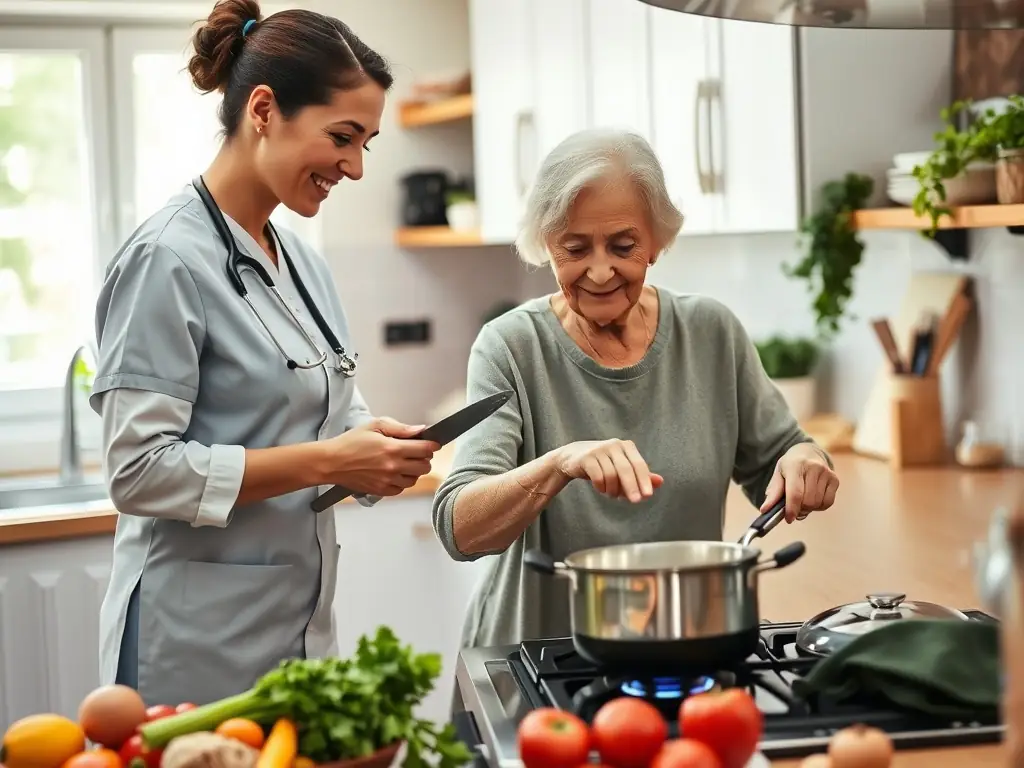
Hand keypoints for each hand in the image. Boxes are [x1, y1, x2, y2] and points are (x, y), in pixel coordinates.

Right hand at [325, 417, 439, 496]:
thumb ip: (400, 428)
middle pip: (425, 466)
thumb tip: (420, 429)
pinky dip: (402, 482)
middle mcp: (393, 467)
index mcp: (393, 448)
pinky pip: (401, 489)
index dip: (432, 445)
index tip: (432, 443)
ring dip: (414, 471)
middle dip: (424, 458)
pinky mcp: (381, 491)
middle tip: (417, 452)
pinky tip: (395, 473)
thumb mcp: (375, 425)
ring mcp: (388, 481)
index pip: (425, 449)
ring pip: (415, 479)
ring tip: (404, 462)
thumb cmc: (351, 442)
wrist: (332, 462)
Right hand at [555, 439, 663, 502]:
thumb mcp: (623, 468)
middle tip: (635, 501)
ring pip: (611, 475)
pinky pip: (598, 477)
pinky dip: (601, 487)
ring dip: (613, 490)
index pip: (639, 464)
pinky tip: (601, 489)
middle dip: (632, 487)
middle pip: (626, 469)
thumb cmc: (603, 463)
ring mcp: (599, 450)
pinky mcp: (587, 458)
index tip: (648, 495)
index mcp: (627, 446)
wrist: (572, 456)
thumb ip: (641, 475)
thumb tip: (660, 482)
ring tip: (612, 494)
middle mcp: (614, 445)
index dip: (644, 480)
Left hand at [760, 443, 839, 522]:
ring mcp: (827, 473)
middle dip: (799, 509)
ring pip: (817, 504)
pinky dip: (819, 506)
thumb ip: (773, 493)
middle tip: (793, 507)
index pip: (795, 493)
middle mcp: (814, 467)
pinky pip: (828, 503)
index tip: (788, 519)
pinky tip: (812, 499)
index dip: (792, 509)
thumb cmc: (790, 466)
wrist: (808, 452)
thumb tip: (765, 510)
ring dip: (808, 508)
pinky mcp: (835, 479)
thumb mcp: (778, 474)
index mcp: (796, 464)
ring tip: (802, 501)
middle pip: (808, 501)